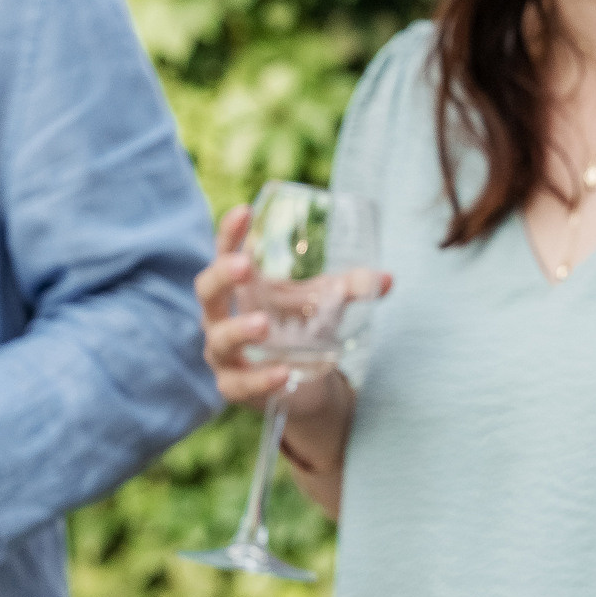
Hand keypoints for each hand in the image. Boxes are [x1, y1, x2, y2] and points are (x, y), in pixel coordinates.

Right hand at [196, 203, 387, 417]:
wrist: (305, 381)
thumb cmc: (303, 326)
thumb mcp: (326, 301)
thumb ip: (352, 288)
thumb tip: (387, 279)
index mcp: (242, 288)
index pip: (225, 254)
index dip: (229, 234)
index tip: (244, 210)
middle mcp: (222, 317)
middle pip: (208, 292)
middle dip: (222, 277)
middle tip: (244, 266)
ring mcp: (224, 353)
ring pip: (219, 340)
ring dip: (239, 330)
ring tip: (263, 324)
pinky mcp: (234, 386)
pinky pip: (240, 384)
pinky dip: (261, 379)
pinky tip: (283, 373)